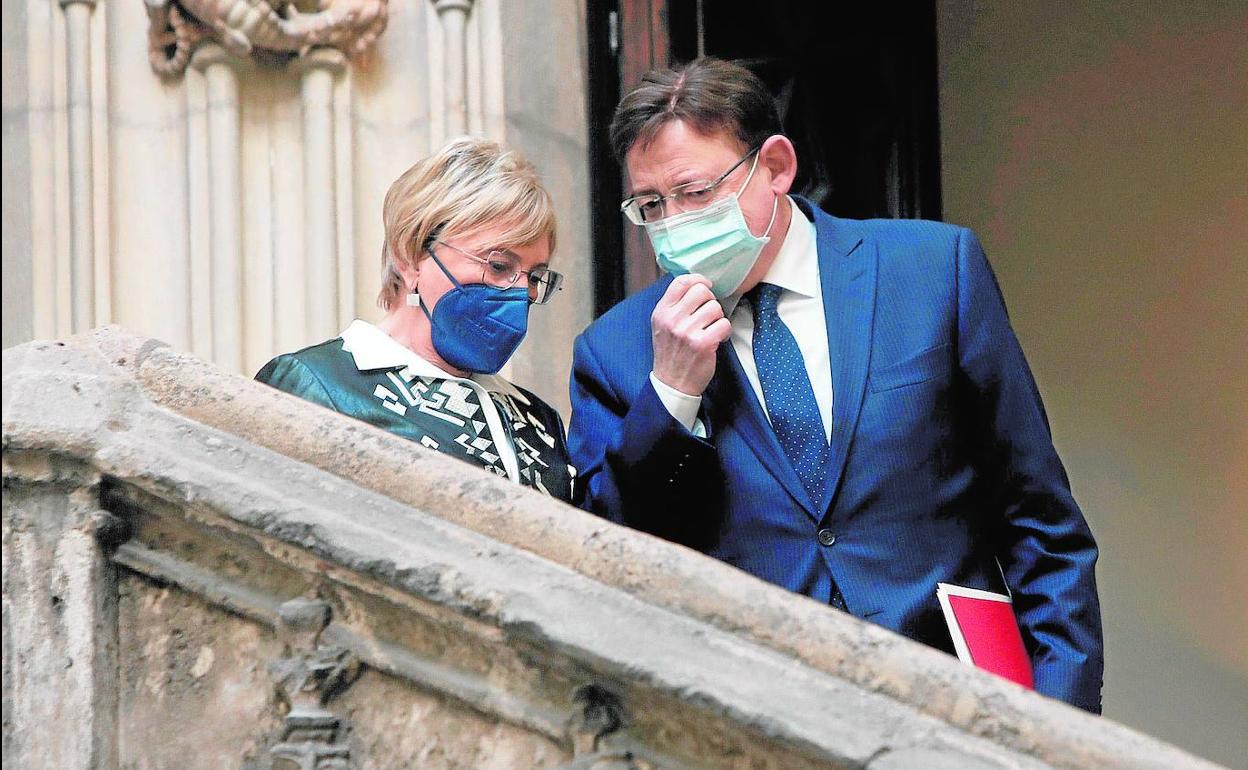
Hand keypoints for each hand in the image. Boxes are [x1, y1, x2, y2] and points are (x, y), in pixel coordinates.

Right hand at [651, 274, 732, 395]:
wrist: (672, 383)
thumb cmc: (670, 353)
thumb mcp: (662, 325)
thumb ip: (674, 306)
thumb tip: (695, 284)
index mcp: (661, 312)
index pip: (681, 282)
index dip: (698, 280)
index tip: (706, 286)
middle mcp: (672, 320)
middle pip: (702, 291)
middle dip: (710, 301)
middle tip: (709, 314)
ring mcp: (687, 331)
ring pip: (715, 307)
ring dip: (718, 318)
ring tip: (712, 329)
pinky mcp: (703, 343)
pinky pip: (724, 324)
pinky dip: (725, 331)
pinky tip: (718, 339)